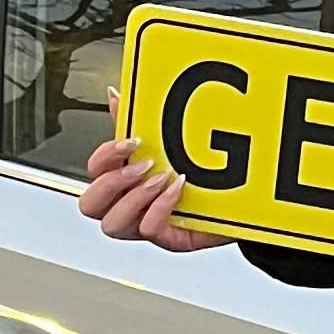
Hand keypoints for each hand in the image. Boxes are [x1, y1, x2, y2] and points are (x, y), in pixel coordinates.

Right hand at [78, 87, 231, 254]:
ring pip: (112, 224)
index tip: (131, 142)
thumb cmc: (200, 172)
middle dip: (112, 182)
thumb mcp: (169, 144)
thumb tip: (116, 95)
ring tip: (162, 177)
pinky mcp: (169, 238)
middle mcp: (128, 206)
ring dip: (135, 198)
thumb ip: (139, 122)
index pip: (93, 173)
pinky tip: (178, 188)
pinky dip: (160, 208)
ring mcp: (145, 224)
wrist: (243, 197)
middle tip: (143, 164)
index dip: (103, 158)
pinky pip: (149, 231)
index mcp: (123, 180)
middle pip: (90, 205)